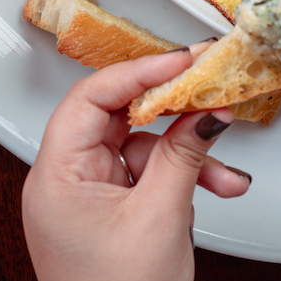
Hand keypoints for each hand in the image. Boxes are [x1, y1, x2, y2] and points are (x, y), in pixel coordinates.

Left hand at [23, 45, 251, 280]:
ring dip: (188, 157)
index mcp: (56, 177)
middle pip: (121, 118)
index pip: (91, 98)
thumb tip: (206, 111)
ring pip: (143, 148)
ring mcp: (88, 195)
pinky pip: (148, 174)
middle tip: (210, 95)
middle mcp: (65, 180)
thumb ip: (184, 155)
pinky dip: (182, 179)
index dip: (140, 72)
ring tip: (224, 175)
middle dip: (174, 116)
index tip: (182, 61)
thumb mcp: (161, 219)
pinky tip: (212, 187)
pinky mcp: (110, 209)